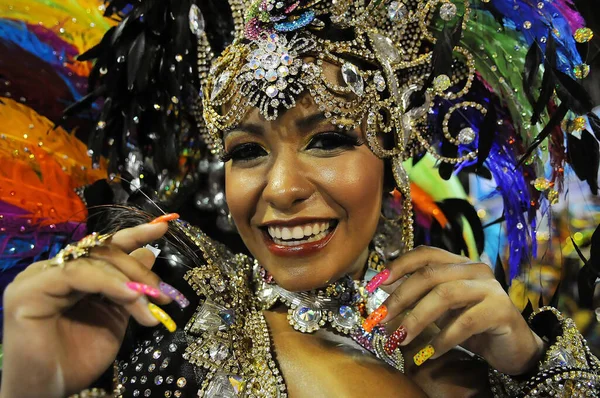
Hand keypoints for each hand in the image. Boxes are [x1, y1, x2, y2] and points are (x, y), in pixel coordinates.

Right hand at [0, 214, 183, 397]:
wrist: (49, 391)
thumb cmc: (78, 359)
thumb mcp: (115, 316)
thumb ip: (129, 286)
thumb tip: (149, 253)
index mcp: (71, 274)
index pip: (105, 247)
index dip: (134, 235)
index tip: (164, 227)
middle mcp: (52, 270)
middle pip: (102, 252)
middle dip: (139, 269)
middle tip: (163, 292)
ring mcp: (38, 278)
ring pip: (93, 261)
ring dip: (129, 280)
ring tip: (150, 301)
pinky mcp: (28, 291)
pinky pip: (76, 274)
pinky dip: (107, 282)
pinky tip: (129, 294)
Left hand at [364, 246, 544, 374]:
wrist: (514, 348)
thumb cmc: (472, 326)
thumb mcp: (440, 310)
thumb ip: (417, 298)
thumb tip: (382, 292)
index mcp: (459, 263)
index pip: (425, 254)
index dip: (398, 265)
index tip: (375, 284)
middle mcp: (475, 269)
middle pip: (430, 274)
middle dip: (400, 297)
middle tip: (381, 319)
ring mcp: (490, 288)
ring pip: (445, 295)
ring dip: (417, 318)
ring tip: (400, 339)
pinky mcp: (501, 310)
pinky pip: (465, 322)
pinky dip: (443, 338)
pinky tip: (428, 352)